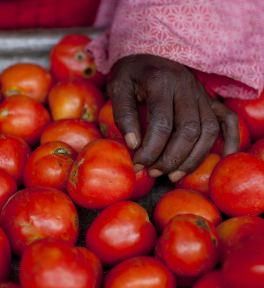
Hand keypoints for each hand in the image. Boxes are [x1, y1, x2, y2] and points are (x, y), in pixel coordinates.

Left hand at [107, 54, 238, 182]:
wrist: (147, 51)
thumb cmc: (130, 73)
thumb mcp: (118, 87)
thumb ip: (123, 114)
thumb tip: (134, 145)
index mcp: (161, 82)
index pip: (161, 123)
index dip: (150, 149)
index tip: (137, 164)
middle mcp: (186, 87)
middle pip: (188, 130)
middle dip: (171, 158)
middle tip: (153, 172)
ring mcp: (201, 93)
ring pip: (208, 130)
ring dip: (192, 158)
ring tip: (172, 175)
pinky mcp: (209, 99)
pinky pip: (228, 120)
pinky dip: (230, 140)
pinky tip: (221, 158)